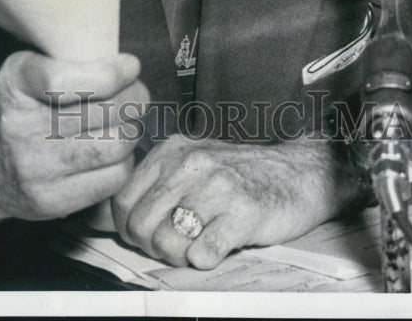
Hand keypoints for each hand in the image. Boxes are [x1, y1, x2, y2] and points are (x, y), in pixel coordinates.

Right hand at [0, 51, 147, 239]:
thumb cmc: (14, 110)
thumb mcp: (23, 73)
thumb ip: (65, 63)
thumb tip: (126, 66)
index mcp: (15, 84)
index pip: (66, 79)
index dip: (110, 73)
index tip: (130, 66)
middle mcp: (21, 127)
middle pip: (103, 113)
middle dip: (134, 99)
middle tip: (138, 93)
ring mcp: (36, 169)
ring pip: (114, 146)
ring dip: (132, 129)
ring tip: (128, 121)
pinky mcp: (51, 200)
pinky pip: (111, 179)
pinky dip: (125, 161)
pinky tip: (115, 151)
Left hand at [112, 135, 357, 268]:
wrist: (300, 173)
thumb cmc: (242, 176)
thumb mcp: (194, 166)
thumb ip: (157, 185)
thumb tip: (111, 221)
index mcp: (173, 150)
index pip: (123, 200)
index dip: (129, 228)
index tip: (148, 236)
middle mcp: (192, 163)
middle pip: (142, 224)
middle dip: (152, 247)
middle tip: (176, 247)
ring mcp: (218, 186)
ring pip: (168, 241)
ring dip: (179, 257)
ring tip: (198, 247)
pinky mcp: (243, 212)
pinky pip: (203, 253)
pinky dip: (205, 260)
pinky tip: (218, 248)